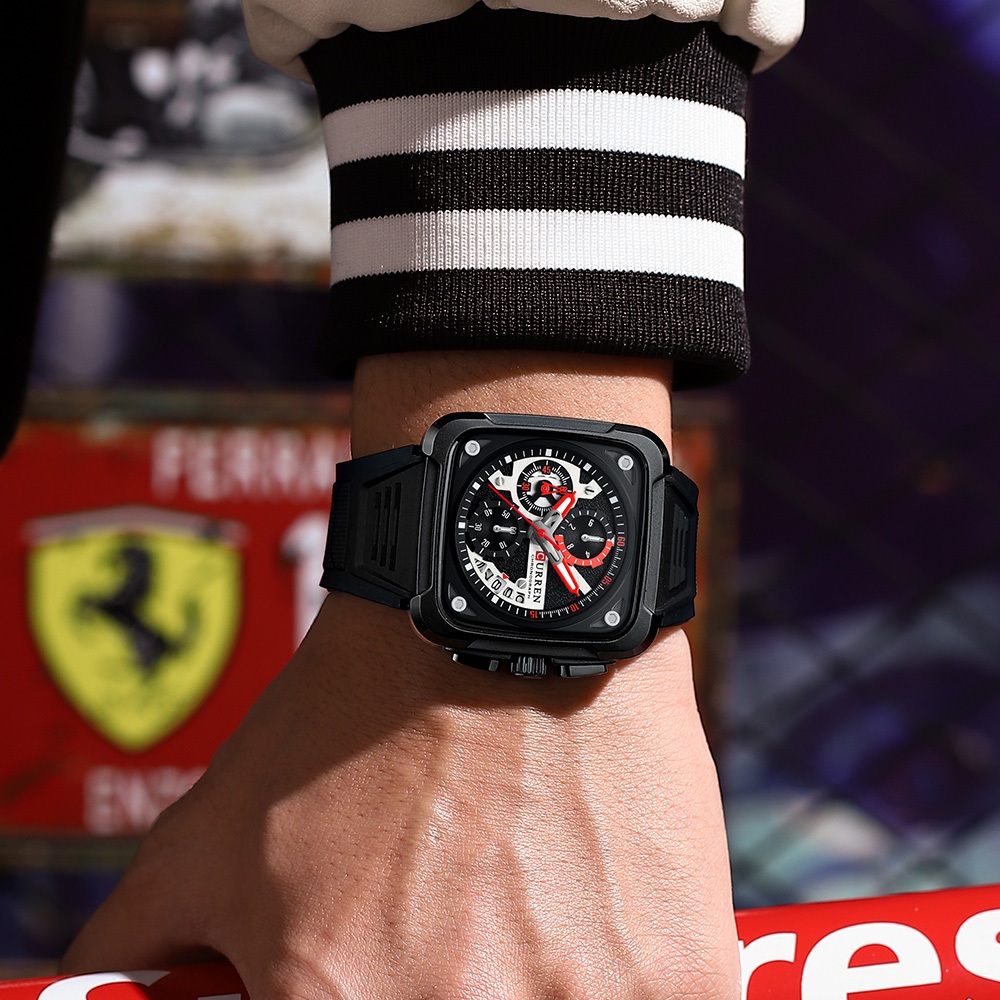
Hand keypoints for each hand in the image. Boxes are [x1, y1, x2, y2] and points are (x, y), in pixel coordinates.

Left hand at [63, 351, 739, 998]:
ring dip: (534, 985)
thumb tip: (99, 996)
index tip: (376, 972)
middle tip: (451, 932)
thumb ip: (134, 938)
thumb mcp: (215, 825)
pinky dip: (618, 972)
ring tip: (521, 900)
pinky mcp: (680, 977)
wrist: (506, 602)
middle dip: (440, 987)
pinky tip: (590, 896)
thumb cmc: (360, 708)